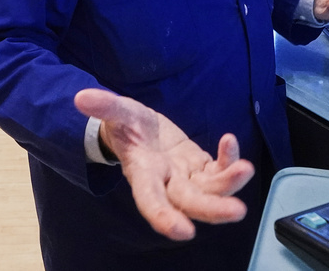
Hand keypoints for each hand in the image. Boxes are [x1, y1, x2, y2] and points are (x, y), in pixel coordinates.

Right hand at [74, 89, 253, 241]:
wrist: (137, 129)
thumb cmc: (124, 123)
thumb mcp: (115, 111)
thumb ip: (103, 106)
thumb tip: (82, 97)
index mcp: (142, 172)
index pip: (150, 199)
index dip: (163, 216)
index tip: (183, 232)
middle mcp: (166, 181)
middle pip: (189, 202)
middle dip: (213, 209)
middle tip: (237, 211)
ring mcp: (185, 176)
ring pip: (209, 190)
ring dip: (229, 184)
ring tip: (246, 169)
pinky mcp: (199, 166)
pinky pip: (217, 170)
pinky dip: (227, 160)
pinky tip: (230, 144)